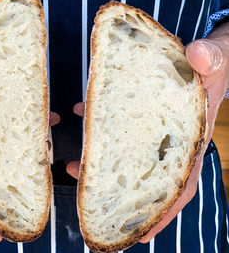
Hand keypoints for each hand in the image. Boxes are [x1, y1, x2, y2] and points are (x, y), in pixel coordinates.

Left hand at [67, 21, 228, 241]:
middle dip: (121, 195)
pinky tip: (80, 111)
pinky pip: (117, 127)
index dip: (163, 211)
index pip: (180, 184)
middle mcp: (171, 141)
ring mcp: (154, 130)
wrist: (206, 55)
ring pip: (127, 155)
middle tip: (92, 202)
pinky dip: (99, 124)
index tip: (143, 234)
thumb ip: (212, 59)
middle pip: (146, 178)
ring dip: (101, 162)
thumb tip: (199, 56)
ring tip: (74, 167)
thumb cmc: (212, 65)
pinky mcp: (140, 115)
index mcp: (190, 139)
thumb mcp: (217, 61)